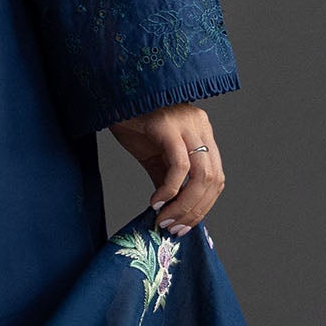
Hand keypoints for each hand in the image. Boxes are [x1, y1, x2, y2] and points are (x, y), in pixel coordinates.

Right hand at [106, 103, 223, 234]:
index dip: (203, 206)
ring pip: (201, 176)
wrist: (109, 97)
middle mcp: (200, 127)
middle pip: (212, 180)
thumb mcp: (154, 156)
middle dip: (194, 210)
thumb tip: (173, 211)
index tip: (184, 226)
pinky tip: (156, 202)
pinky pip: (179, 166)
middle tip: (174, 228)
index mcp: (202, 133)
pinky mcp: (169, 126)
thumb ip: (168, 180)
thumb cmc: (131, 122)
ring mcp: (187, 125)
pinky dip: (170, 190)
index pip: (215, 177)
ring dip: (184, 205)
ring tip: (165, 219)